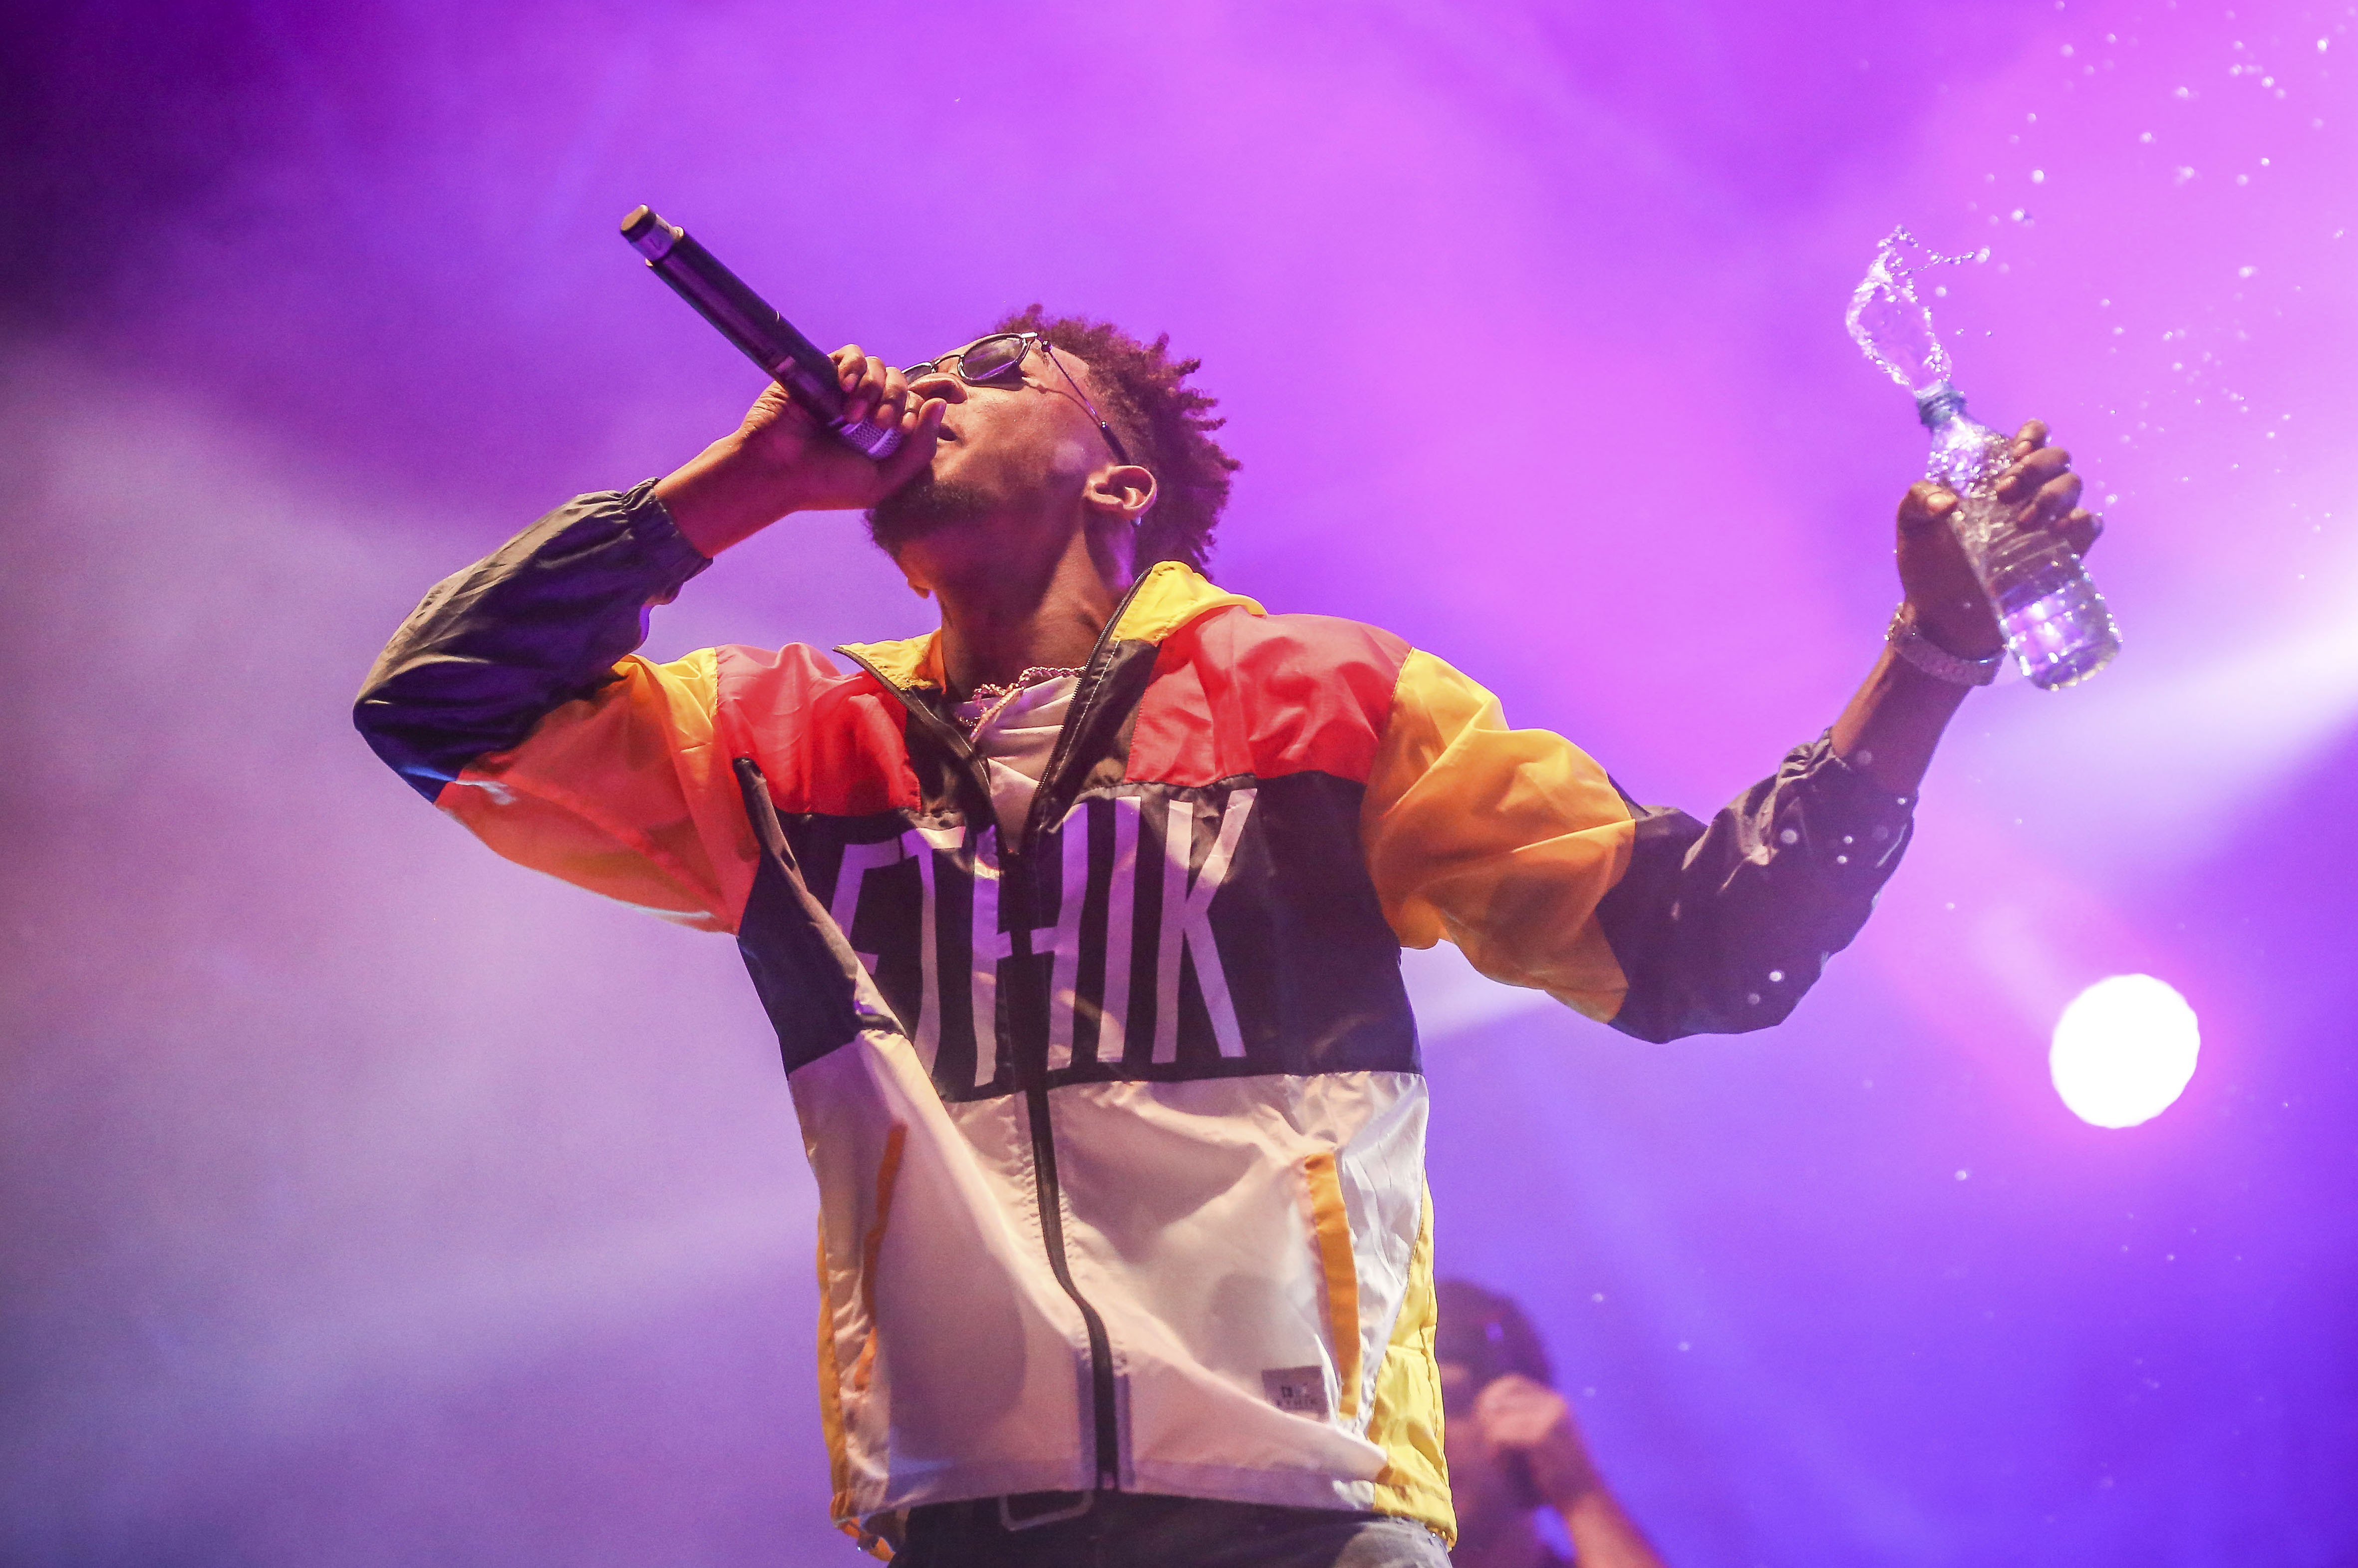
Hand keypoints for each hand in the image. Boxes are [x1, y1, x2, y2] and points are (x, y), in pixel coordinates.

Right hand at [654, 345, 945, 555]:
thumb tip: (940, 405)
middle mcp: (867, 408)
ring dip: (876, 387)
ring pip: (880, 366)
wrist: (777, 473)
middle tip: (883, 424)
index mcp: (884, 433)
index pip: (918, 404)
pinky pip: (852, 353)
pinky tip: (847, 387)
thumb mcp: (883, 481)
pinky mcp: (822, 372)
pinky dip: (856, 365)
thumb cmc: (826, 484)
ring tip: (856, 414)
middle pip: (902, 383)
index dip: (934, 398)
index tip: (943, 405)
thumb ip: (918, 451)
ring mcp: (844, 389)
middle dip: (899, 400)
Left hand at [1469, 1373, 1603, 1512]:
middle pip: (1499, 1397)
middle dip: (1487, 1421)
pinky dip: (1495, 1455)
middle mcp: (1554, 1404)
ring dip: (1490, 1445)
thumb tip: (1484, 1405)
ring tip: (1500, 1466)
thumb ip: (1523, 1422)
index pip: (1512, 1383)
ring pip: (1496, 1418)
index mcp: (1557, 1403)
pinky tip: (1506, 1472)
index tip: (1485, 1424)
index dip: (1492, 1398)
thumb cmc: (1561, 1479)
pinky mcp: (1541, 1436)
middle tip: (1491, 1450)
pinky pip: (1499, 1435)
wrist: (1587, 1503)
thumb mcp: (1547, 1442)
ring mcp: (1549, 1418)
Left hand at [1897, 418, 2103, 659]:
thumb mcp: (1912, 528)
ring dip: (2052, 495)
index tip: (2014, 453)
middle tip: (2004, 495)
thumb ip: (1918, 500)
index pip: (2030, 438)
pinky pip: (2089, 524)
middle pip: (2057, 456)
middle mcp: (2027, 494)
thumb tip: (1948, 503)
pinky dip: (2080, 521)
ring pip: (2073, 485)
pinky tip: (2056, 532)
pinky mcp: (2063, 551)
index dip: (2031, 436)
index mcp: (1994, 477)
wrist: (1941, 619)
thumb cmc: (1928, 567)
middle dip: (2036, 466)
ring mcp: (2048, 521)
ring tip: (2021, 523)